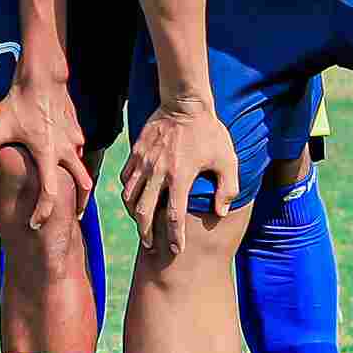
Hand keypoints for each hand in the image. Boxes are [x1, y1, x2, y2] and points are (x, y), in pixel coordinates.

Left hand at [0, 76, 95, 230]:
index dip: (43, 212)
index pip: (50, 193)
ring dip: (79, 183)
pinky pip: (79, 151)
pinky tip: (64, 163)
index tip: (36, 225)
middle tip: (75, 216)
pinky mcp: (77, 130)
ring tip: (72, 194)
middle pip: (83, 185)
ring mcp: (75, 139)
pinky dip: (75, 162)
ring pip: (83, 167)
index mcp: (47, 153)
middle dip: (81, 204)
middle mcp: (66, 149)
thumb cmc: (17, 103)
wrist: (41, 77)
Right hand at [119, 103, 241, 254]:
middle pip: (143, 212)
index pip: (173, 216)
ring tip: (140, 224)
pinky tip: (133, 198)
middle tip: (151, 245)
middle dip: (146, 233)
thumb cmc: (209, 132)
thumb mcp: (228, 160)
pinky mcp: (135, 152)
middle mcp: (157, 172)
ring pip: (129, 196)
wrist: (185, 103)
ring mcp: (143, 161)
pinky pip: (125, 178)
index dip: (174, 236)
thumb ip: (227, 188)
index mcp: (180, 177)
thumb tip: (220, 213)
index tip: (176, 250)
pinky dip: (127, 192)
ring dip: (133, 215)